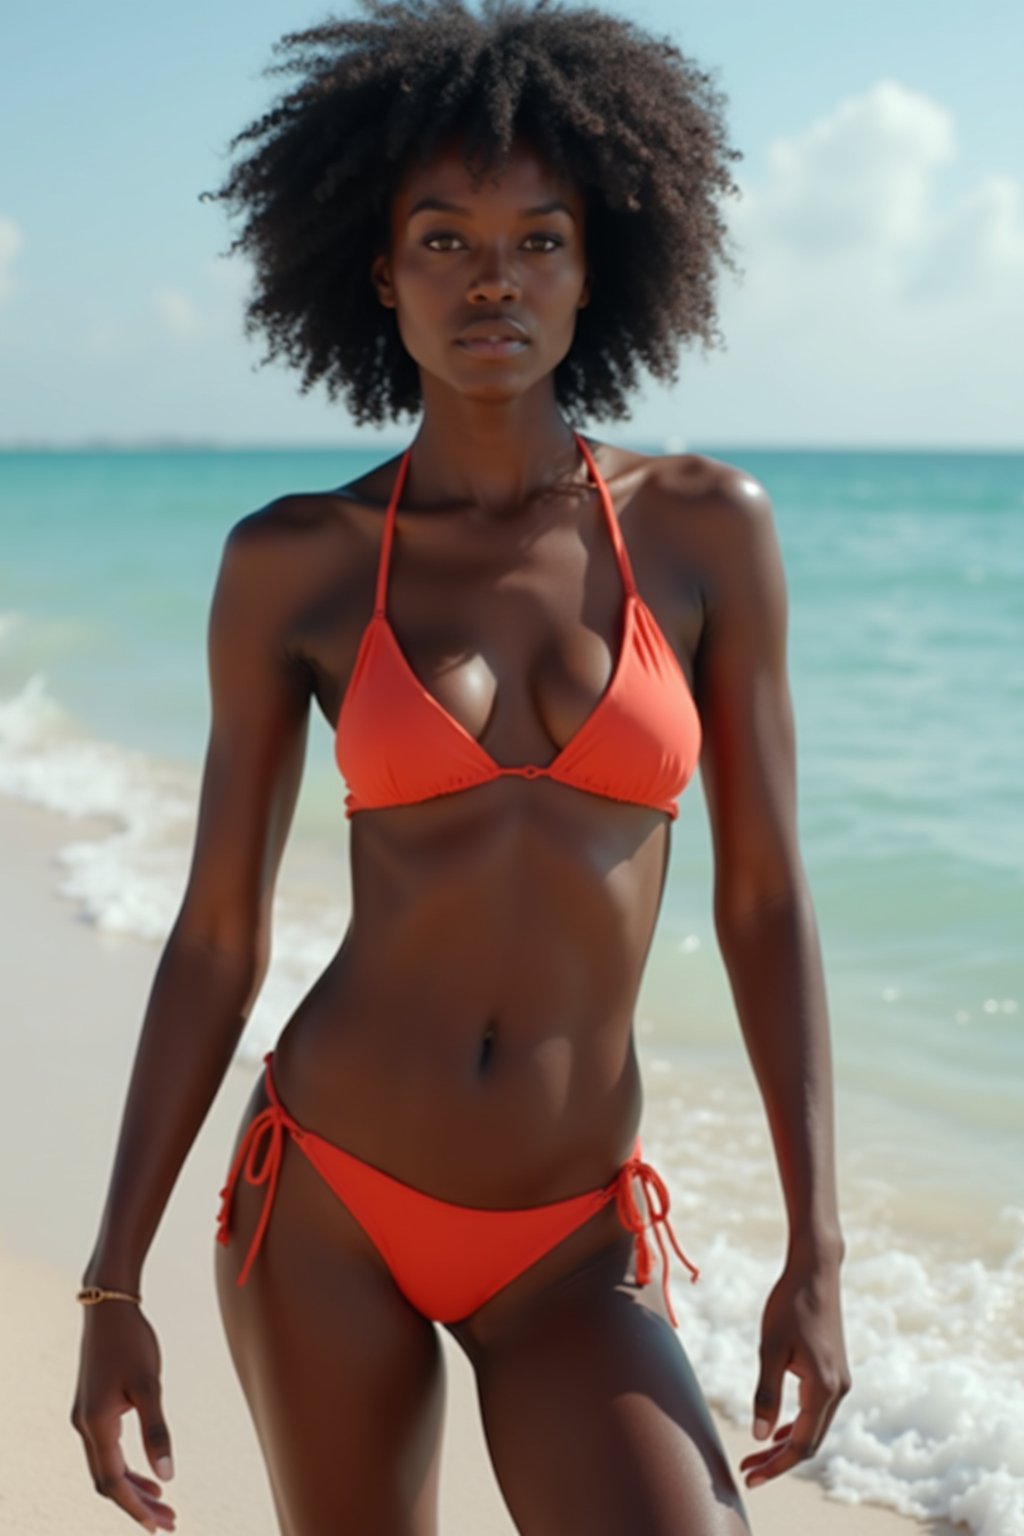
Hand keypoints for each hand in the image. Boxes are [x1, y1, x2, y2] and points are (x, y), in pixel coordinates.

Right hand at [70, 1302, 176, 1531]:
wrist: (108, 1307)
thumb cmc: (132, 1341)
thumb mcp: (149, 1385)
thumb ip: (157, 1430)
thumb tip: (169, 1476)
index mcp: (96, 1425)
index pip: (113, 1483)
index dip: (136, 1508)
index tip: (160, 1526)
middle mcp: (84, 1426)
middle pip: (108, 1482)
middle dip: (137, 1505)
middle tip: (169, 1522)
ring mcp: (85, 1418)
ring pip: (107, 1467)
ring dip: (134, 1487)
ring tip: (164, 1503)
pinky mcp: (92, 1408)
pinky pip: (107, 1450)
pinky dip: (127, 1466)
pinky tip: (149, 1470)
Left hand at [739, 1255, 849, 1489]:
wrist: (815, 1271)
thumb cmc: (788, 1305)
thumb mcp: (770, 1348)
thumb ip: (766, 1393)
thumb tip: (760, 1437)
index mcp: (823, 1388)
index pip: (801, 1444)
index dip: (775, 1465)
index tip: (750, 1477)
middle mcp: (838, 1390)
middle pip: (810, 1442)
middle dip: (778, 1460)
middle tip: (747, 1471)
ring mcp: (840, 1382)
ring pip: (814, 1428)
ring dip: (786, 1443)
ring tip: (756, 1456)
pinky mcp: (835, 1372)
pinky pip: (817, 1411)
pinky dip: (797, 1424)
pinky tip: (777, 1429)